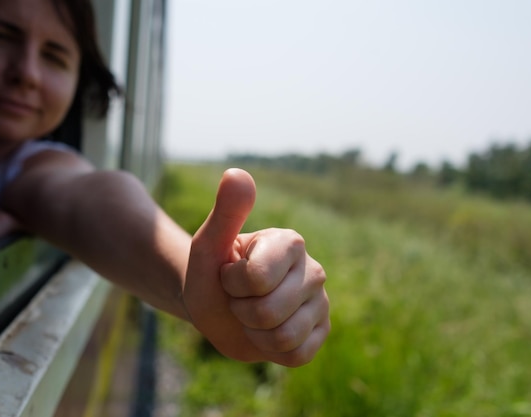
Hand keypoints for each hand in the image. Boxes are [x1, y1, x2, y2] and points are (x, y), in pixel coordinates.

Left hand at [183, 168, 329, 366]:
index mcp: (290, 242)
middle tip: (239, 298)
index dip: (232, 285)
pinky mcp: (321, 331)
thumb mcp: (208, 243)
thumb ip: (225, 211)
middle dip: (241, 311)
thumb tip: (237, 173)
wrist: (216, 307)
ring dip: (255, 333)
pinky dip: (271, 351)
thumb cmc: (211, 272)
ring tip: (252, 316)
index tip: (230, 275)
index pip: (257, 279)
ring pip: (283, 337)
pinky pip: (297, 355)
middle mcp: (314, 269)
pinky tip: (267, 333)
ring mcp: (322, 302)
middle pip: (268, 312)